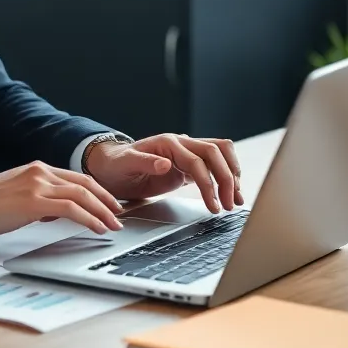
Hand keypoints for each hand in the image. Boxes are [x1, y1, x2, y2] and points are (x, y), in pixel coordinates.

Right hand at [0, 161, 124, 238]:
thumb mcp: (16, 197)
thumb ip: (38, 200)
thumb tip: (54, 213)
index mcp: (37, 169)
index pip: (76, 178)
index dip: (97, 191)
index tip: (109, 204)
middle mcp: (40, 172)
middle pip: (85, 183)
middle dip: (107, 200)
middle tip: (119, 215)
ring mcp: (37, 185)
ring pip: (82, 195)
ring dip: (102, 211)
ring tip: (113, 225)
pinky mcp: (33, 201)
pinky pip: (71, 209)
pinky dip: (89, 219)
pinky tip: (97, 228)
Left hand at [86, 134, 242, 213]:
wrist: (112, 167)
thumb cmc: (116, 164)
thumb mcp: (124, 164)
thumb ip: (144, 162)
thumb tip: (165, 163)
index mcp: (167, 142)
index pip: (196, 160)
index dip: (207, 182)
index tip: (213, 204)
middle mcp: (181, 144)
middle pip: (215, 153)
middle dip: (226, 179)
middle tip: (228, 204)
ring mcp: (186, 153)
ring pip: (220, 155)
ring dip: (231, 175)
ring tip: (235, 200)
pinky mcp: (188, 166)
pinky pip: (213, 166)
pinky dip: (225, 178)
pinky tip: (229, 194)